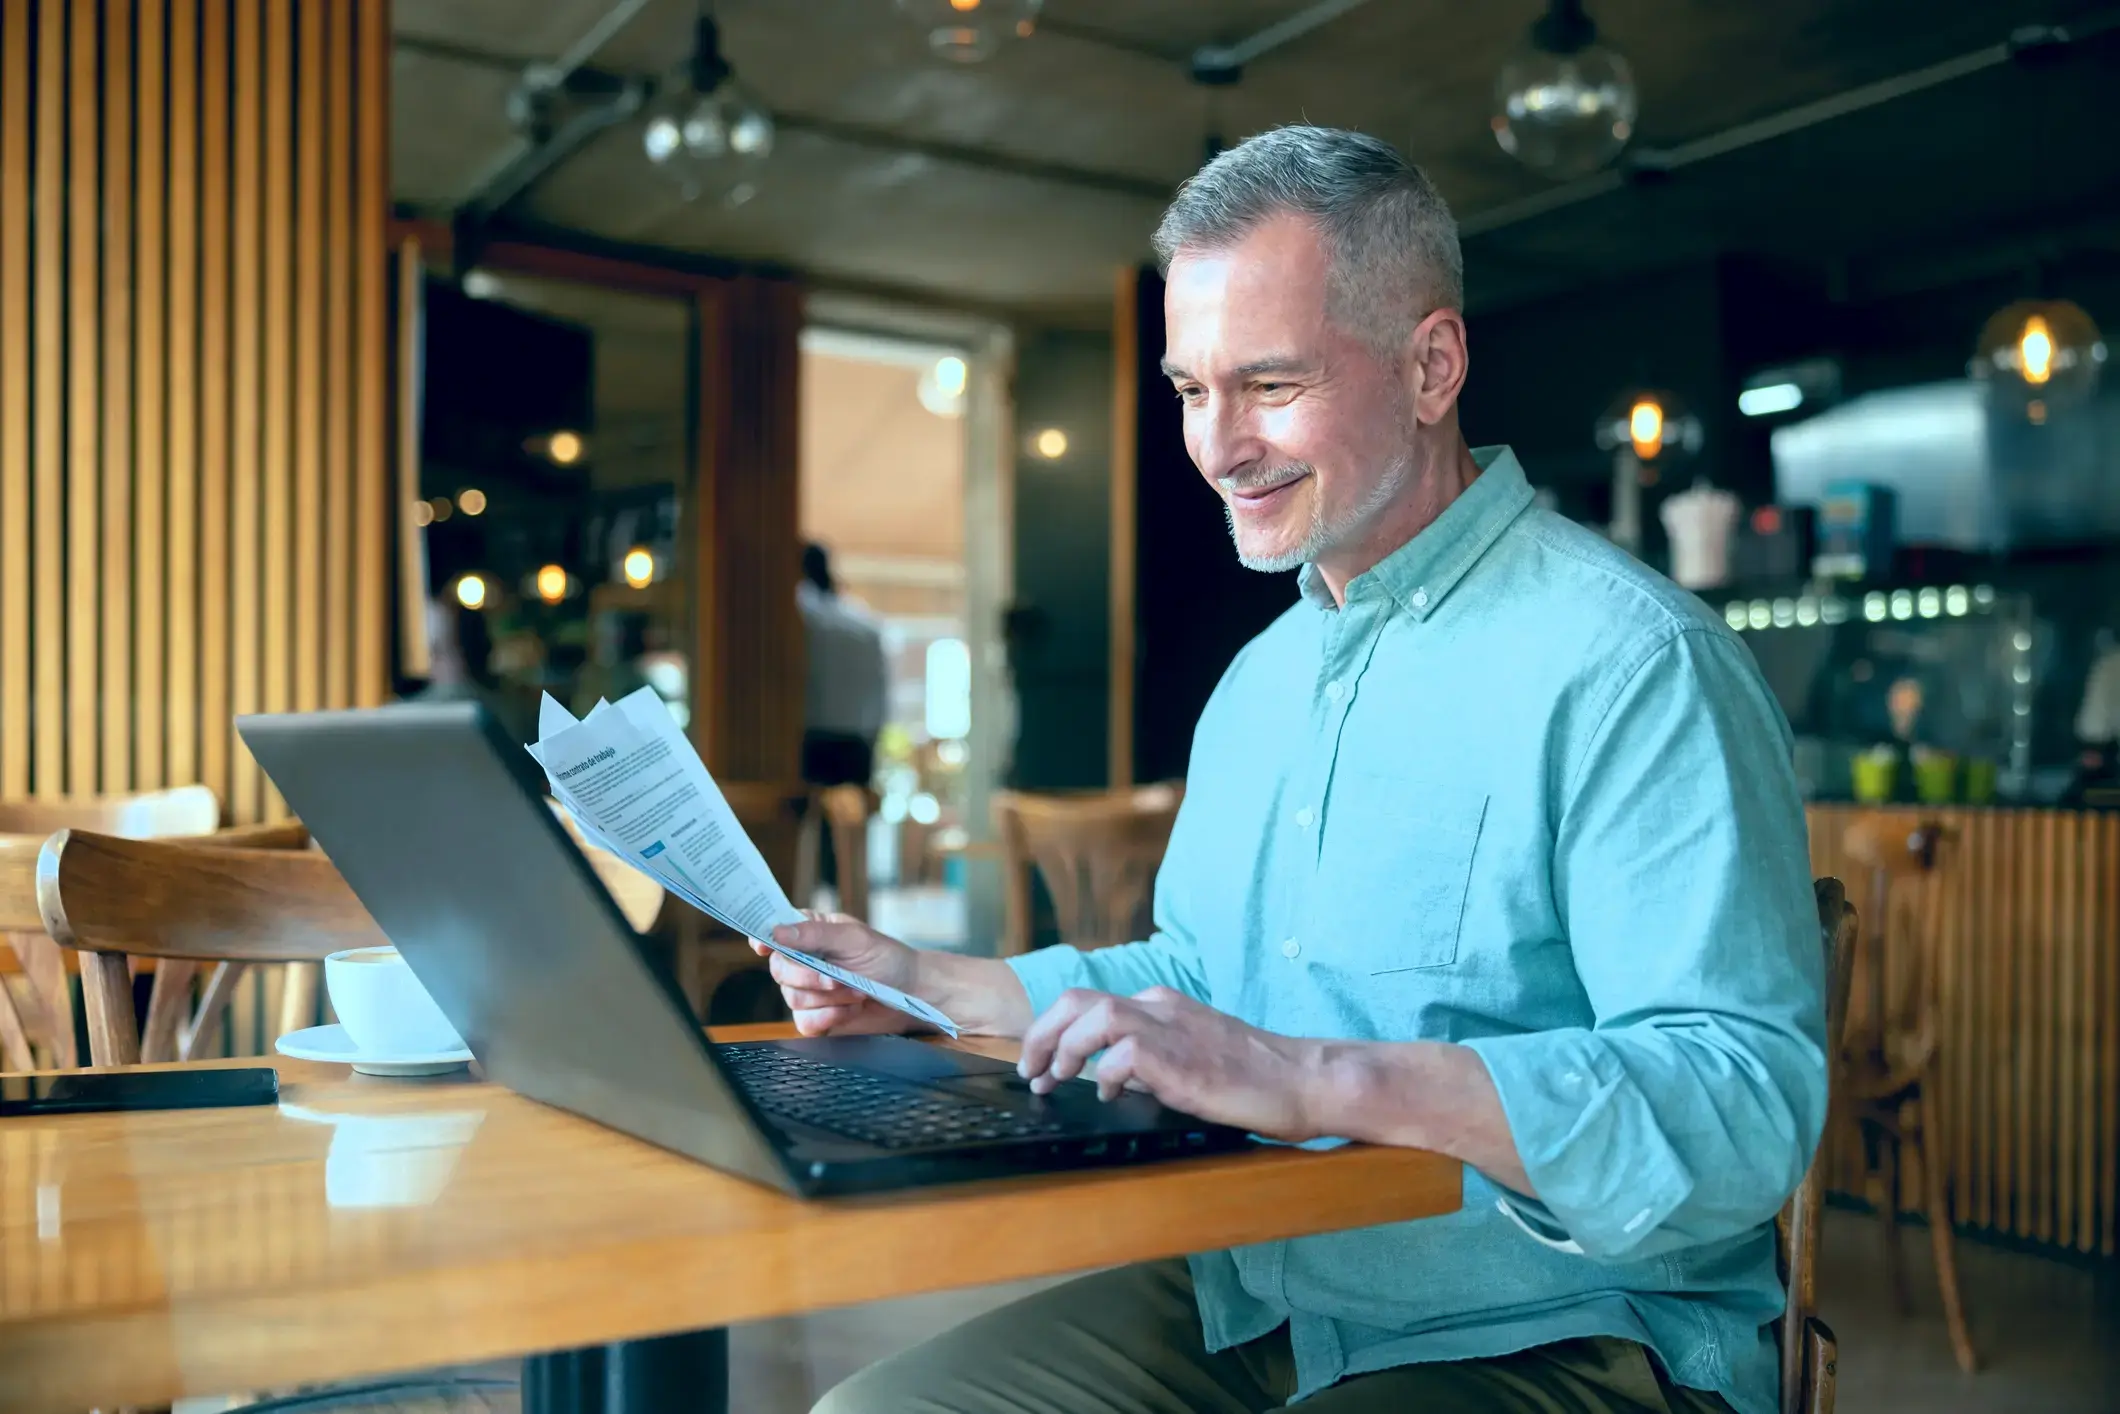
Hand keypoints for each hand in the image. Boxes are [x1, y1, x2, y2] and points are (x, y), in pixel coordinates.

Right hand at [754, 914, 920, 1036]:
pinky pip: (805, 1022)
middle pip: (779, 970)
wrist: (911, 993)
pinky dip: (829, 1018)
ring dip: (829, 999)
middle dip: (809, 977)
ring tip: (857, 991)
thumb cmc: (887, 958)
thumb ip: (816, 934)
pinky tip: (850, 1009)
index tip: (763, 946)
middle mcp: (803, 961)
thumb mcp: (855, 939)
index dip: (763, 939)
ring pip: (793, 998)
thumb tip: (777, 932)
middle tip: (837, 978)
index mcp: (809, 933)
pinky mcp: (818, 1017)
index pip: (774, 932)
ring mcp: (809, 990)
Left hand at [1017, 987, 1324, 1141]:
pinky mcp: (1180, 1058)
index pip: (1089, 1002)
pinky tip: (1108, 1094)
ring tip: (1055, 1080)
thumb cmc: (1252, 1076)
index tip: (1040, 1061)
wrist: (1301, 1080)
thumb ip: (1149, 1059)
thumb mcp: (1190, 1057)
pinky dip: (1105, 1073)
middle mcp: (1160, 1006)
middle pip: (1077, 999)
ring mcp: (1171, 1028)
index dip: (1053, 1030)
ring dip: (1062, 1048)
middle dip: (1041, 1034)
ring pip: (1093, 1016)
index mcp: (1162, 1004)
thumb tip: (1106, 1075)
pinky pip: (1123, 1053)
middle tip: (1030, 1070)